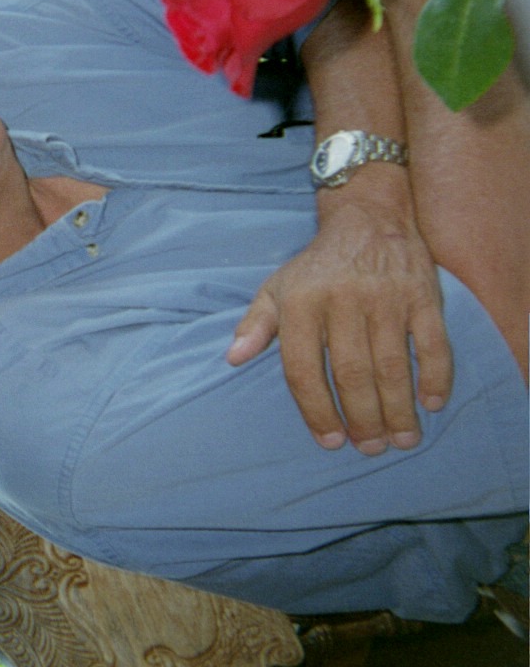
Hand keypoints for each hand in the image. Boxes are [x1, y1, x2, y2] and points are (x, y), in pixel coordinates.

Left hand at [228, 179, 452, 454]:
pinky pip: (432, 344)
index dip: (316, 410)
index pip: (304, 369)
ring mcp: (385, 299)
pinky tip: (431, 404)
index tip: (330, 441)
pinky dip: (434, 376)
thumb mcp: (277, 288)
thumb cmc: (316, 266)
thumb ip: (256, 325)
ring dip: (398, 409)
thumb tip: (232, 358)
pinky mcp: (422, 296)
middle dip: (362, 418)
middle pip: (352, 374)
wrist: (367, 219)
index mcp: (301, 303)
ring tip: (401, 440)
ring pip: (392, 365)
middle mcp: (342, 301)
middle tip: (370, 448)